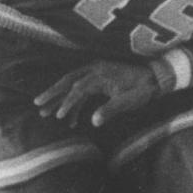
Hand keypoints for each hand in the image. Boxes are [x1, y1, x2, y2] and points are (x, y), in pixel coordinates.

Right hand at [35, 60, 160, 126]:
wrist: (155, 79)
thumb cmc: (143, 89)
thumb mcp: (130, 101)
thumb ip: (112, 109)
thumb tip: (94, 121)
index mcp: (100, 74)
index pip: (78, 88)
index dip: (67, 102)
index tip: (58, 115)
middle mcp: (94, 70)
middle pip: (68, 82)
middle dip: (52, 94)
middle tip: (37, 105)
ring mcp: (95, 74)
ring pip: (72, 86)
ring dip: (60, 100)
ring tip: (45, 113)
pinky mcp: (98, 81)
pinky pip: (81, 91)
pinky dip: (75, 104)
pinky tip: (70, 120)